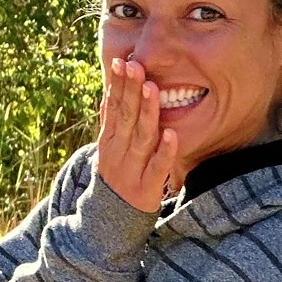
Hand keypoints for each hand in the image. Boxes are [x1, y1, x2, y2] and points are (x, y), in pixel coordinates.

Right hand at [96, 55, 178, 212]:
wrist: (109, 220)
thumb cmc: (117, 175)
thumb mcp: (109, 147)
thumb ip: (111, 121)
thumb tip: (110, 90)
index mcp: (109, 140)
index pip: (113, 107)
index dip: (117, 85)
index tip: (122, 62)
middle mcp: (118, 151)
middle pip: (126, 117)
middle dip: (131, 91)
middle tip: (136, 66)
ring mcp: (131, 169)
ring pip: (141, 137)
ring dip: (147, 112)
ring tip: (152, 88)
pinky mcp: (146, 187)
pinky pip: (157, 167)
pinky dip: (164, 151)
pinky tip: (172, 133)